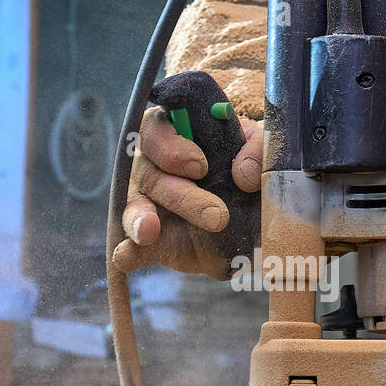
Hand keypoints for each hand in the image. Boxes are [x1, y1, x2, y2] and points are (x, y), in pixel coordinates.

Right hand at [110, 106, 262, 276]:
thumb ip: (258, 150)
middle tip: (218, 215)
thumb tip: (244, 173)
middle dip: (179, 194)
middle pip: (148, 172)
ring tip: (150, 231)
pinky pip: (130, 246)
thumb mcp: (261, 151)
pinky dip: (126, 252)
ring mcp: (148, 206)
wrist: (257, 220)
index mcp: (176, 136)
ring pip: (134, 207)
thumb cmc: (251, 173)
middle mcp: (153, 168)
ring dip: (141, 218)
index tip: (200, 167)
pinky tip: (124, 255)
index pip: (154, 129)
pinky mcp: (153, 242)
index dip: (169, 146)